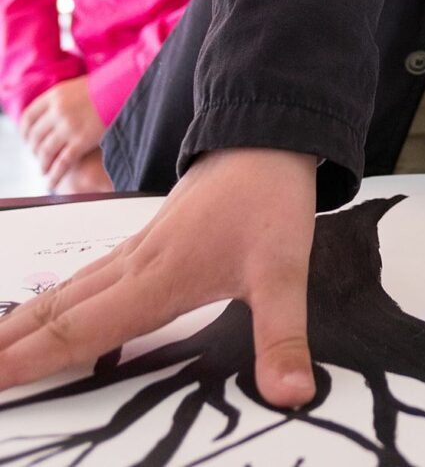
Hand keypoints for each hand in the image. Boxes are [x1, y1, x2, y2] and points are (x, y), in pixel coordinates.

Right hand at [0, 148, 317, 405]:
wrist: (268, 131)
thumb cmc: (271, 197)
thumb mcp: (284, 272)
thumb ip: (283, 336)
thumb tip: (293, 396)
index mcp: (158, 279)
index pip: (83, 330)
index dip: (34, 359)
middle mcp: (137, 264)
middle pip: (62, 310)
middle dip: (13, 342)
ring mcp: (139, 247)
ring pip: (72, 289)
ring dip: (29, 319)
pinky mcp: (150, 236)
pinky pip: (91, 274)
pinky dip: (60, 297)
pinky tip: (54, 306)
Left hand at [20, 77, 105, 191]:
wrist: (124, 89)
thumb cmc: (103, 87)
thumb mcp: (75, 88)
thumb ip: (59, 100)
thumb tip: (48, 116)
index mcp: (54, 96)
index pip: (28, 117)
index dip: (24, 132)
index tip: (26, 139)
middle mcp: (58, 111)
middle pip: (35, 136)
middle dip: (33, 149)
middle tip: (37, 155)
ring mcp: (68, 127)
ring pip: (45, 151)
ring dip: (42, 163)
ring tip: (44, 170)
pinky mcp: (81, 141)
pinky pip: (62, 162)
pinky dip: (54, 174)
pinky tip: (52, 181)